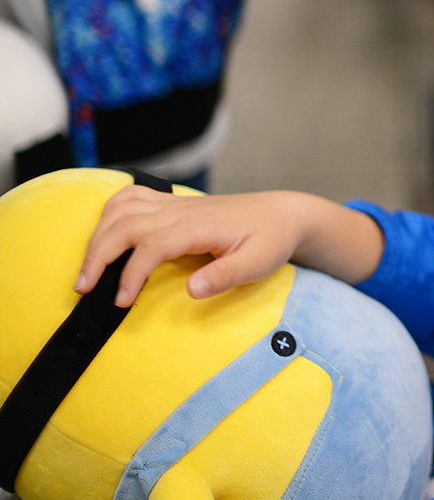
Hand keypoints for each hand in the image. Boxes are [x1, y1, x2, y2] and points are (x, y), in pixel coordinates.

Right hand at [75, 187, 318, 307]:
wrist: (283, 213)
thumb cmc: (272, 240)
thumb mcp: (259, 262)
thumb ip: (226, 276)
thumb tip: (191, 290)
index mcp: (199, 225)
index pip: (151, 246)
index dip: (131, 274)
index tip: (121, 302)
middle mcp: (181, 210)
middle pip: (124, 225)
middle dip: (98, 256)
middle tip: (83, 289)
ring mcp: (174, 204)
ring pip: (121, 210)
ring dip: (97, 236)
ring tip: (87, 270)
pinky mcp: (173, 203)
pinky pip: (131, 197)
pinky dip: (109, 212)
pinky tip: (104, 233)